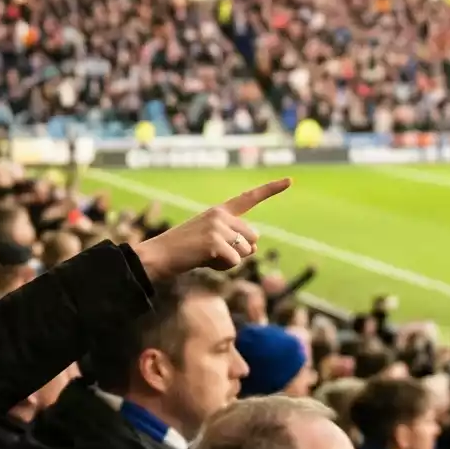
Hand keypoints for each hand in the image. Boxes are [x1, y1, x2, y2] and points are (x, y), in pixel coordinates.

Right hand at [134, 179, 288, 280]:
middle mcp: (220, 214)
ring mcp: (217, 227)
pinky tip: (204, 261)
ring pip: (245, 252)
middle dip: (240, 251)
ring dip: (230, 261)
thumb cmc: (186, 250)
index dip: (271, 189)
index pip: (249, 198)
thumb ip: (235, 241)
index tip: (290, 180)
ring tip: (206, 256)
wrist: (159, 256)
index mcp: (220, 211)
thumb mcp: (213, 242)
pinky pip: (234, 262)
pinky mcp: (214, 242)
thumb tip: (254, 248)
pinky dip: (222, 268)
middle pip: (253, 238)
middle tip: (213, 253)